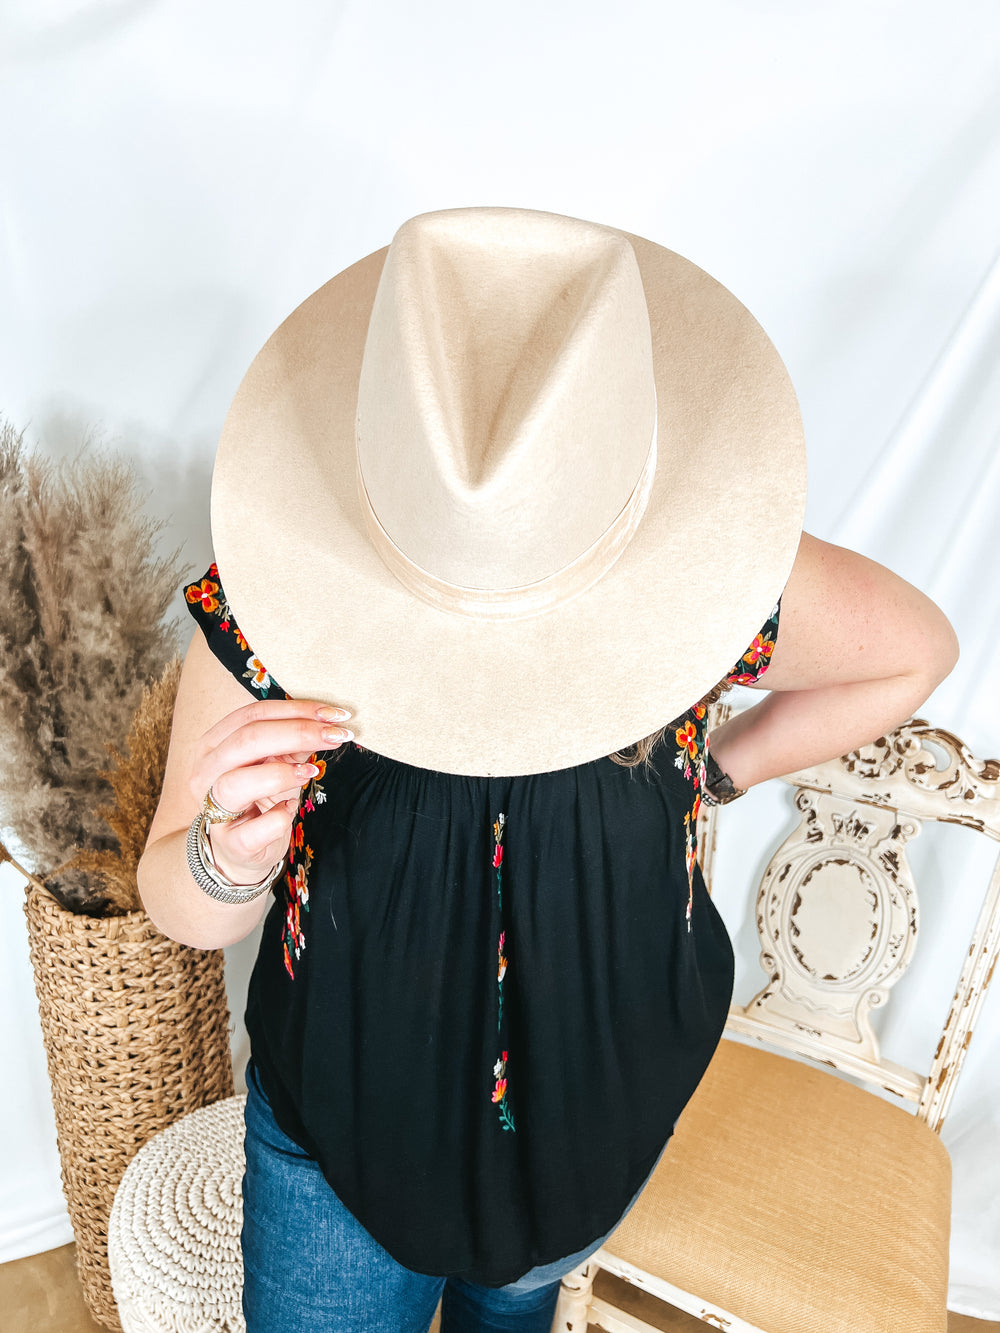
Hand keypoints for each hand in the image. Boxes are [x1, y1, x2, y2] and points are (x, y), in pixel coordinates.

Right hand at [187, 699, 352, 885]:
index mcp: (213, 745)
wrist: (241, 850)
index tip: (334, 714)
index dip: (295, 710)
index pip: (252, 715)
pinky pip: (255, 828)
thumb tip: (326, 723)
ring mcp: (213, 810)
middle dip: (298, 733)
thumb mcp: (275, 763)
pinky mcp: (230, 843)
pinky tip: (292, 809)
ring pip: (236, 783)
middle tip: (335, 736)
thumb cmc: (259, 798)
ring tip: (311, 773)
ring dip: (281, 774)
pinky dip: (280, 817)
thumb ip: (292, 742)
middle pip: (246, 741)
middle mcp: (205, 774)